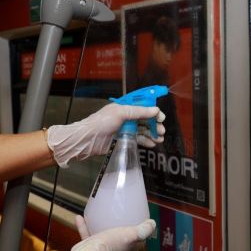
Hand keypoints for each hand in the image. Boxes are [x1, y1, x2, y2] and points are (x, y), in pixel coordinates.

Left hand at [46, 103, 165, 167]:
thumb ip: (139, 111)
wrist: (88, 140)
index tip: (161, 117)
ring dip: (153, 133)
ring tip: (159, 139)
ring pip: (143, 130)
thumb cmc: (102, 122)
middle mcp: (127, 116)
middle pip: (145, 118)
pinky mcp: (125, 139)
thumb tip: (156, 110)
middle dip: (155, 124)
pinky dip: (146, 141)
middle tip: (161, 130)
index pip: (143, 105)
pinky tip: (152, 144)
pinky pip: (138, 139)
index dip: (153, 110)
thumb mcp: (121, 113)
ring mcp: (126, 128)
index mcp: (125, 106)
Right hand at [58, 216, 155, 250]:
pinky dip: (84, 226)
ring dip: (102, 226)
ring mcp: (102, 249)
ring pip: (103, 236)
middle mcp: (116, 250)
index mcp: (127, 249)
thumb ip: (143, 230)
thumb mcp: (131, 235)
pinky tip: (80, 217)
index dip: (140, 233)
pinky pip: (87, 234)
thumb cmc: (111, 245)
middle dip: (122, 229)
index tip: (140, 221)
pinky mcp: (89, 247)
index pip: (137, 241)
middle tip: (121, 216)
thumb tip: (152, 224)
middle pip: (121, 238)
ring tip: (102, 215)